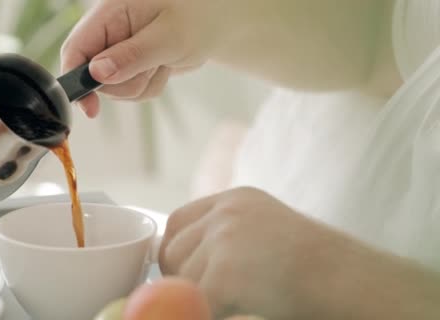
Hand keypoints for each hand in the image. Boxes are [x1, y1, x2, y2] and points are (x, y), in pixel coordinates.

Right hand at [61, 0, 223, 116]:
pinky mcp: (129, 65)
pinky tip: (163, 66)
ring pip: (114, 89)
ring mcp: (118, 50)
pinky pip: (131, 91)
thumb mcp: (168, 37)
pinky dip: (149, 86)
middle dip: (124, 83)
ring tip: (162, 62)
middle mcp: (108, 32)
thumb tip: (97, 74)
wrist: (218, 21)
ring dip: (140, 85)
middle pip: (94, 77)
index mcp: (109, 14)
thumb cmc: (199, 16)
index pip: (76, 49)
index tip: (90, 108)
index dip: (75, 80)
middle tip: (153, 66)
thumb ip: (132, 55)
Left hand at [159, 187, 333, 318]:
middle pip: (173, 250)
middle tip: (211, 295)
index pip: (179, 221)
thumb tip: (175, 259)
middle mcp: (226, 213)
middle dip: (184, 277)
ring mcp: (224, 239)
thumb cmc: (316, 267)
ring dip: (201, 296)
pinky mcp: (225, 273)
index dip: (176, 251)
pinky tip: (241, 308)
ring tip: (238, 301)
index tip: (183, 274)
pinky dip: (214, 311)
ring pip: (182, 279)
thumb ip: (226, 236)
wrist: (351, 281)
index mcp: (235, 200)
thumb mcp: (267, 231)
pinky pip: (197, 302)